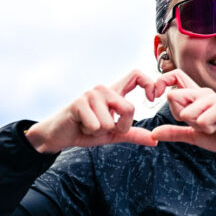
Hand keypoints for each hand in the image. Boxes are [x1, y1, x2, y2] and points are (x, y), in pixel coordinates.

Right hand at [25, 69, 160, 152]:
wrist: (60, 136)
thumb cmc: (86, 131)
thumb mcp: (113, 134)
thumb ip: (133, 134)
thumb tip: (155, 139)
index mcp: (114, 92)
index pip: (136, 75)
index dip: (149, 84)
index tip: (151, 98)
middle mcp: (104, 89)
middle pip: (129, 109)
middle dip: (121, 128)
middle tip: (104, 128)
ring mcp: (91, 94)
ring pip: (111, 122)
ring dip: (100, 131)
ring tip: (88, 125)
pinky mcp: (79, 103)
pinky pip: (96, 126)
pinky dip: (89, 132)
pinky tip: (80, 125)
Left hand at [149, 70, 215, 163]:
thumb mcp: (194, 135)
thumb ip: (175, 132)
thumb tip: (154, 133)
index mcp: (196, 96)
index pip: (174, 76)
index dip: (161, 83)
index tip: (154, 97)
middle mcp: (203, 93)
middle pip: (173, 96)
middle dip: (180, 117)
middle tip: (199, 123)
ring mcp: (213, 98)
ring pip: (186, 112)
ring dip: (197, 126)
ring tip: (212, 126)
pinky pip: (201, 120)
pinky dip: (208, 130)